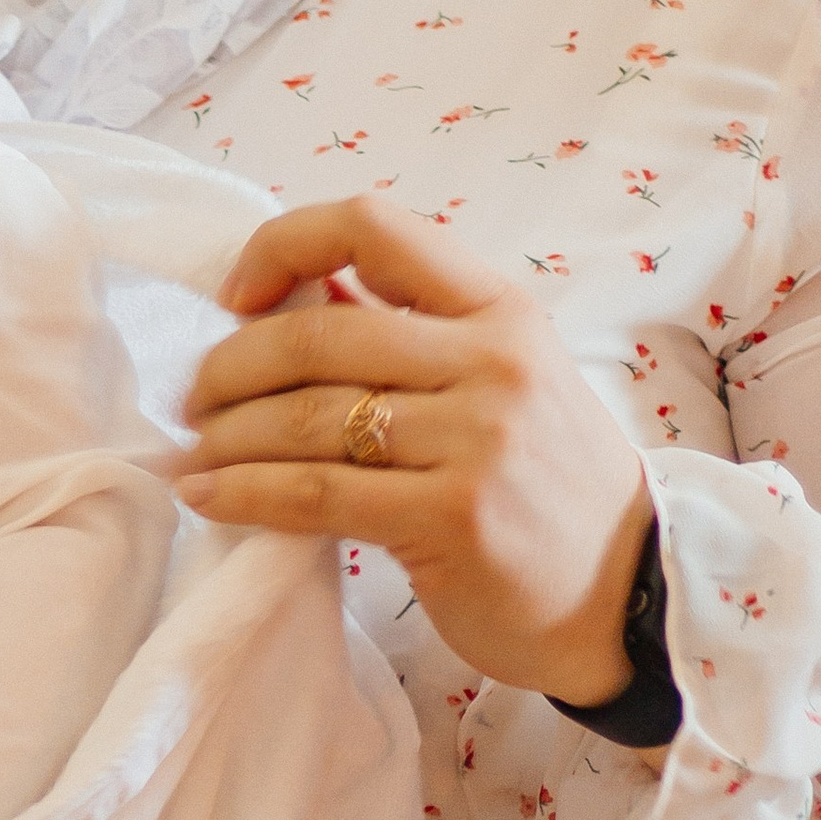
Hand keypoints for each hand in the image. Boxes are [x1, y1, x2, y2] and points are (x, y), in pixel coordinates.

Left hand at [179, 198, 653, 707]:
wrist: (629, 593)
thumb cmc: (547, 485)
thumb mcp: (503, 380)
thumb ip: (412, 335)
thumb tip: (299, 295)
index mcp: (500, 310)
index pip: (373, 226)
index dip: (283, 246)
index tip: (236, 297)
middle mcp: (492, 363)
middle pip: (316, 335)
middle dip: (229, 367)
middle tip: (194, 399)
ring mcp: (475, 440)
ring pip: (305, 417)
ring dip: (224, 436)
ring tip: (190, 452)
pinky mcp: (450, 518)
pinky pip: (314, 493)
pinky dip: (243, 491)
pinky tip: (207, 494)